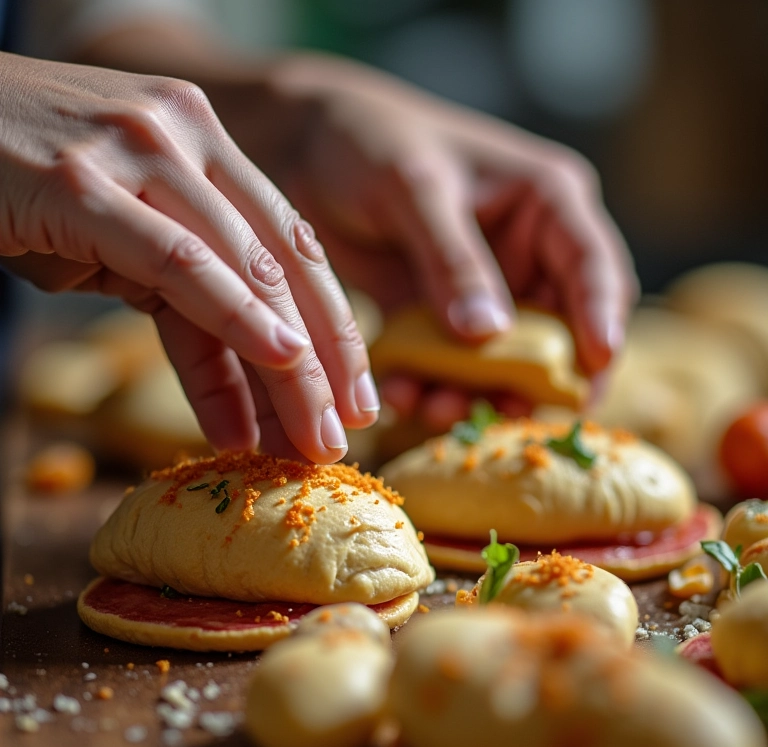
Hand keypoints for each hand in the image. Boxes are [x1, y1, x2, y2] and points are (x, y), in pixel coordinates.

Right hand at [0, 53, 378, 462]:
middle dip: (326, 358)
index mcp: (206, 147)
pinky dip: (236, 317)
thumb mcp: (125, 246)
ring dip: (290, 367)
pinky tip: (280, 364)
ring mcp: (141, 150)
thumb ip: (188, 309)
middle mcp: (188, 138)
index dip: (333, 326)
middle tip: (349, 429)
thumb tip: (239, 407)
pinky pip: (180, 262)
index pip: (293, 247)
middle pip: (286, 263)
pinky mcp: (83, 181)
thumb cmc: (21, 184)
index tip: (355, 393)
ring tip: (313, 436)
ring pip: (248, 271)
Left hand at [232, 55, 637, 430]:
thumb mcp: (415, 191)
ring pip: (504, 358)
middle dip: (534, 377)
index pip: (595, 266)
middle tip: (505, 415)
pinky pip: (452, 362)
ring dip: (477, 391)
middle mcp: (527, 251)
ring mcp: (486, 288)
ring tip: (436, 407)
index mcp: (545, 202)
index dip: (603, 319)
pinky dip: (433, 383)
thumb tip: (489, 335)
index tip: (593, 368)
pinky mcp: (443, 313)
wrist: (310, 148)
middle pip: (558, 329)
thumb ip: (454, 261)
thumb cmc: (371, 142)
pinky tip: (403, 392)